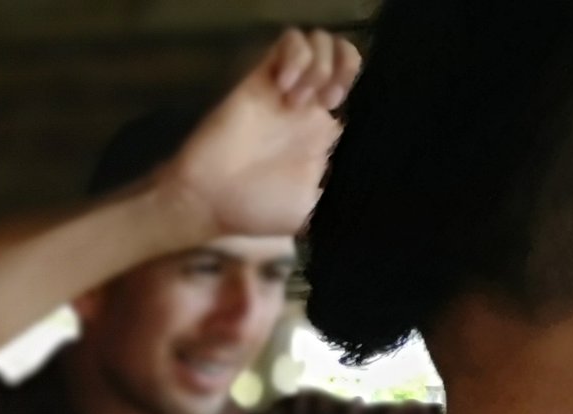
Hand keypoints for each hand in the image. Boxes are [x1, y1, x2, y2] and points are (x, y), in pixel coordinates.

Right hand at [159, 28, 361, 242]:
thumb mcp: (309, 213)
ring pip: (320, 44)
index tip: (341, 117)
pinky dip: (297, 55)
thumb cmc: (254, 212)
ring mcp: (284, 92)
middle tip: (328, 100)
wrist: (208, 202)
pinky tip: (286, 85)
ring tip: (301, 97)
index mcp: (322, 136)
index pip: (356, 94)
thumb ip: (334, 198)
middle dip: (345, 70)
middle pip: (343, 58)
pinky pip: (290, 41)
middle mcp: (307, 108)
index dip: (360, 96)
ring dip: (321, 64)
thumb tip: (365, 192)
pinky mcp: (261, 80)